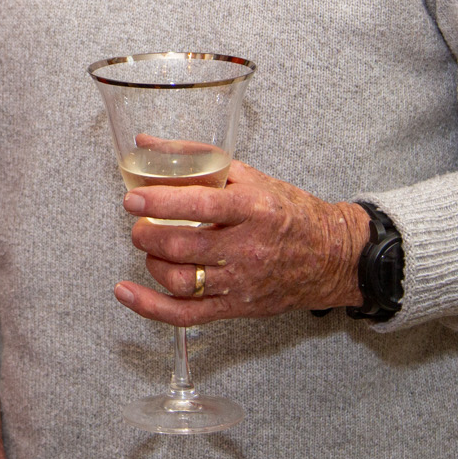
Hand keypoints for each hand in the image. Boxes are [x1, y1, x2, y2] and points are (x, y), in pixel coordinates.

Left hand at [113, 161, 367, 326]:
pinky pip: (186, 314)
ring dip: (152, 263)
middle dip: (149, 235)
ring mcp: (240, 282)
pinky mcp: (236, 307)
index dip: (161, 202)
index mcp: (253, 209)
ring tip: (150, 248)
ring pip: (181, 280)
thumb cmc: (287, 212)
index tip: (133, 199)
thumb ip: (197, 160)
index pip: (200, 204)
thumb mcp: (249, 177)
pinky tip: (126, 292)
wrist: (331, 256)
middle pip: (184, 246)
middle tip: (139, 224)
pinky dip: (151, 306)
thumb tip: (145, 144)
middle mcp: (247, 248)